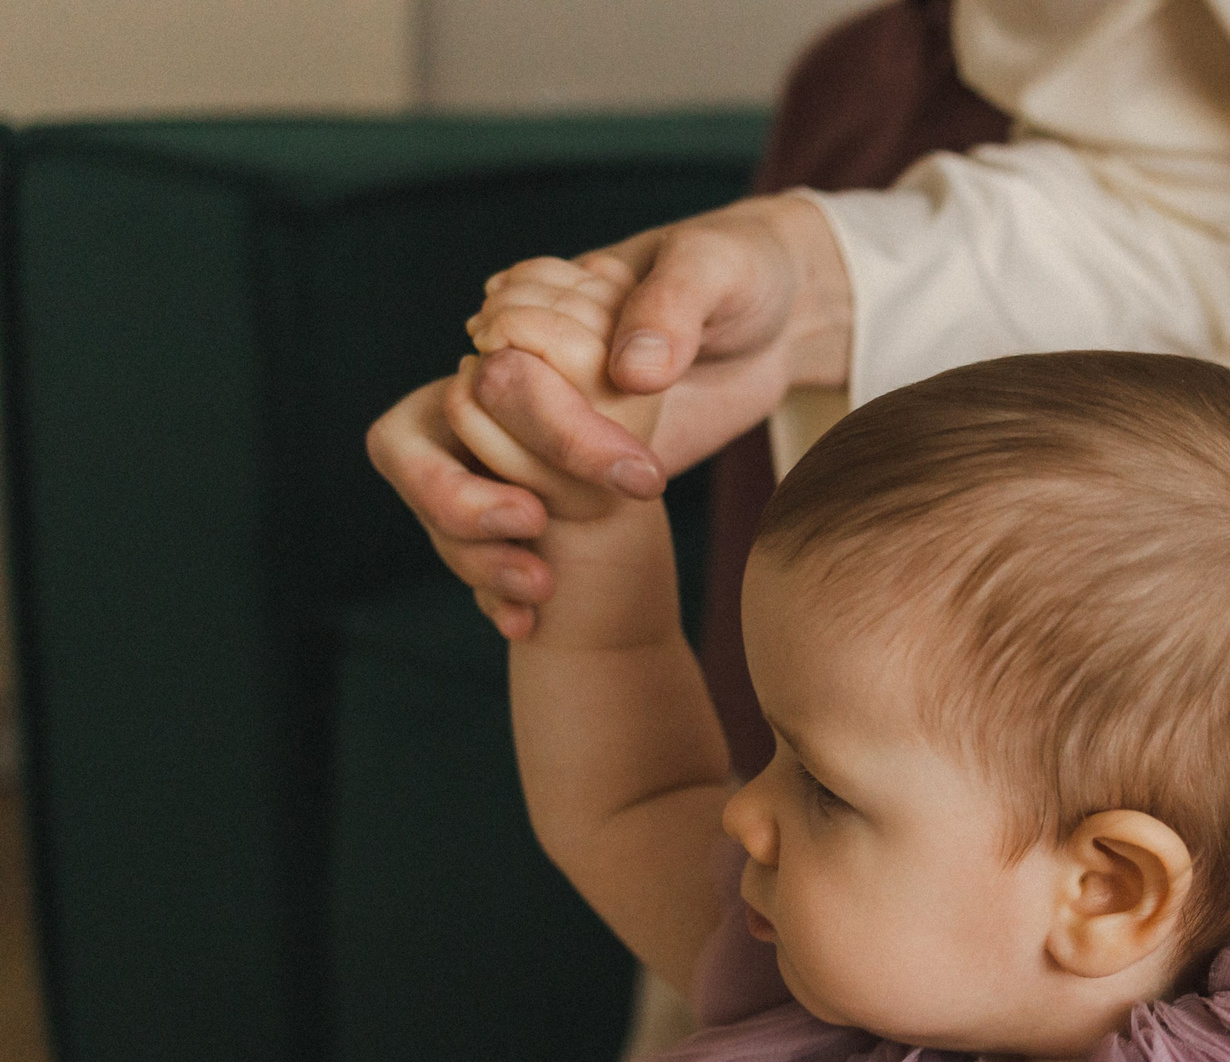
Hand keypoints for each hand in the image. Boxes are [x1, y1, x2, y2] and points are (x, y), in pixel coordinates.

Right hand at [366, 192, 847, 636]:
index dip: (544, 430)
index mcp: (534, 305)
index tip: (634, 477)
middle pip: (442, 444)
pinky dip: (502, 581)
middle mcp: (520, 372)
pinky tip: (527, 620)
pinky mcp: (570, 480)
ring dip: (476, 552)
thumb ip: (674, 304)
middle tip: (540, 529)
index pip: (494, 376)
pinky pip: (502, 536)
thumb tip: (634, 370)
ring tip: (536, 591)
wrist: (781, 315)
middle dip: (470, 501)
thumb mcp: (719, 267)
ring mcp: (538, 434)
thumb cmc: (744, 273)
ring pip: (451, 498)